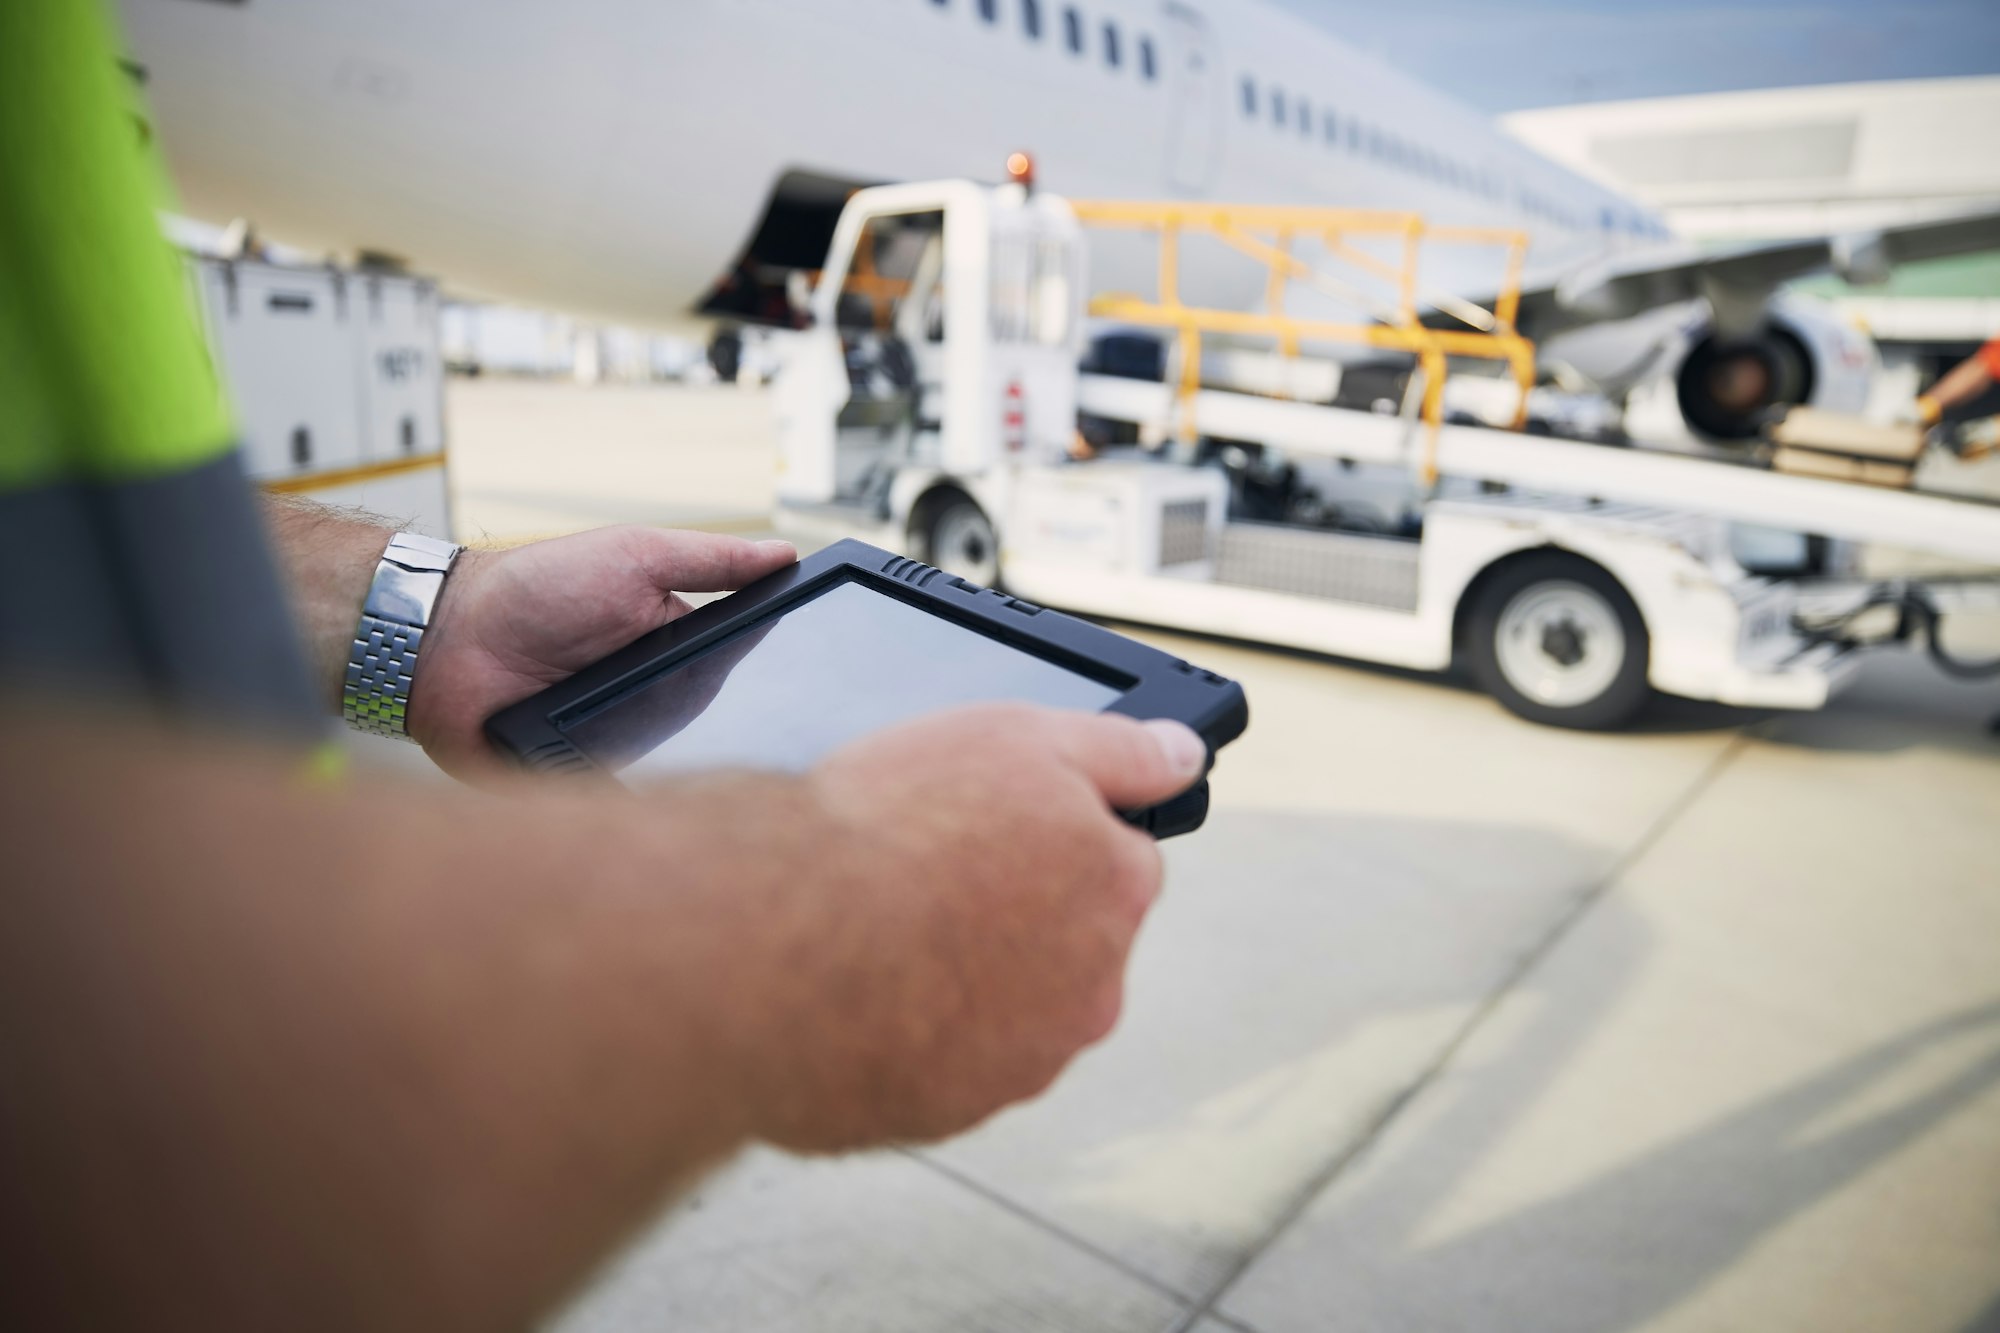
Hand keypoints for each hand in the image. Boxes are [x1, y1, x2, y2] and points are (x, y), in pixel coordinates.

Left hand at [406, 527, 796, 779]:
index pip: (740, 660)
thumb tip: (785, 554)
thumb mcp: (634, 556)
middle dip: (740, 720)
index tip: (814, 663)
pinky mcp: (591, 780)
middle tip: (752, 711)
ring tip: (694, 749)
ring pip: (685, 767)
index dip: (777, 665)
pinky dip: (644, 796)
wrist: (446, 641)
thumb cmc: (535, 589)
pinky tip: (654, 791)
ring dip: (691, 760)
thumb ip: (710, 558)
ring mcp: (625, 739)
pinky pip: (633, 800)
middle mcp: (656, 694)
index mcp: (674, 640)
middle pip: (724, 721)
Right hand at [737, 703, 1207, 1151]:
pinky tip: (858, 990)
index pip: (1114, 860)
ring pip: (1005, 1008)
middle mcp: (1090, 990)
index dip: (1045, 835)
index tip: (985, 828)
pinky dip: (910, 1030)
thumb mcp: (1015, 736)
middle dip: (1011, 911)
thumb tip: (1184, 753)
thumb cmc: (887, 830)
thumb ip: (1119, 750)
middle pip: (1066, 941)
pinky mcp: (950, 1111)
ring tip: (879, 933)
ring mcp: (1022, 1061)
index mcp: (1115, 891)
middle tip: (925, 875)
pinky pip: (940, 1061)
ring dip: (960, 976)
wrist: (770, 943)